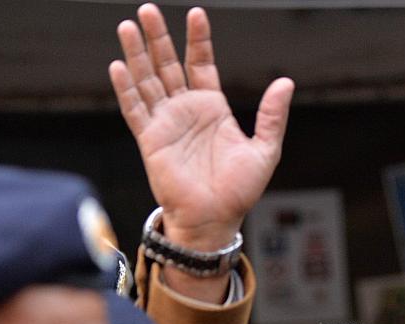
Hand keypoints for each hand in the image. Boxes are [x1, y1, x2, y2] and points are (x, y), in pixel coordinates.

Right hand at [109, 4, 293, 251]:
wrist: (214, 220)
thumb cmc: (239, 192)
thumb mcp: (265, 150)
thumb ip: (273, 116)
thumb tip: (285, 83)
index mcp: (212, 108)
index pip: (201, 64)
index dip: (198, 40)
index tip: (196, 14)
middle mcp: (185, 110)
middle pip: (168, 64)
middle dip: (159, 37)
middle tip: (149, 9)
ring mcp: (166, 123)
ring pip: (148, 80)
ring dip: (137, 54)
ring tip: (129, 26)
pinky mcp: (150, 140)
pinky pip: (135, 109)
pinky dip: (127, 89)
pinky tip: (119, 66)